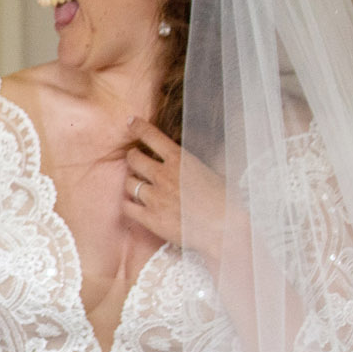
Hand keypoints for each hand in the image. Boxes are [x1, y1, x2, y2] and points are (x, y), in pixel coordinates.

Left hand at [124, 117, 232, 253]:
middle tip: (135, 160)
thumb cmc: (225, 200)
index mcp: (181, 160)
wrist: (226, 229)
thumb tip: (182, 157)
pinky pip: (126, 206)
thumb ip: (189, 163)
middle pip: (134, 159)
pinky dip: (128, 203)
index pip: (153, 137)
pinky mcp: (150, 218)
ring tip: (139, 185)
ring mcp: (155, 197)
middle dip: (132, 157)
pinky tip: (135, 204)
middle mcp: (164, 176)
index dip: (139, 127)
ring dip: (132, 182)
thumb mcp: (210, 171)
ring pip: (129, 183)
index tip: (130, 122)